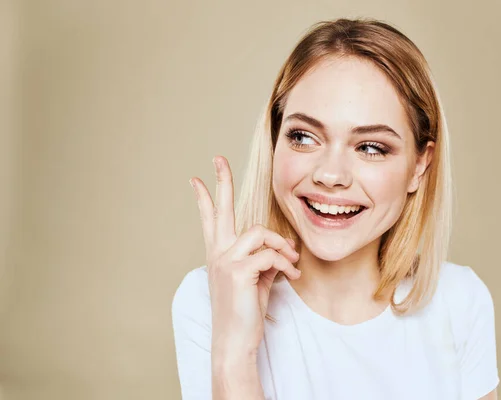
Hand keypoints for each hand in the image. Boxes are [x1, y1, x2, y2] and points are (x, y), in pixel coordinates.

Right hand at [189, 155, 300, 356]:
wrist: (235, 340)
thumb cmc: (245, 311)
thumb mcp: (257, 279)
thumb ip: (265, 258)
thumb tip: (283, 245)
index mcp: (219, 254)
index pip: (210, 219)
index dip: (205, 197)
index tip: (198, 178)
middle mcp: (218, 253)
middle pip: (220, 210)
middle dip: (221, 181)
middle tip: (217, 159)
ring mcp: (225, 261)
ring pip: (258, 232)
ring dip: (280, 245)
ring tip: (292, 263)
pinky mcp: (238, 271)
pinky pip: (270, 255)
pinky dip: (286, 264)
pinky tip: (292, 277)